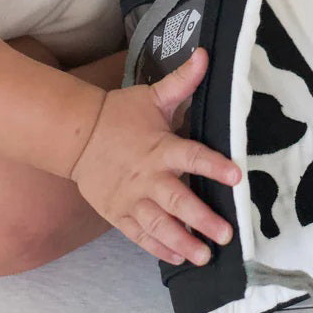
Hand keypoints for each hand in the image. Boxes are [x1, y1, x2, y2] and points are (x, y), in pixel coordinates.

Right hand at [70, 49, 241, 265]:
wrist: (76, 136)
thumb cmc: (120, 115)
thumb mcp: (152, 97)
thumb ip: (182, 81)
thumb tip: (205, 55)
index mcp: (160, 148)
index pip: (192, 157)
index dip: (214, 165)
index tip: (236, 176)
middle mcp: (147, 177)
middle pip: (178, 201)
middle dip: (202, 219)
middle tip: (226, 234)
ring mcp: (131, 199)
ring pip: (159, 225)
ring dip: (182, 241)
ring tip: (205, 257)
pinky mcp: (118, 214)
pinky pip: (140, 235)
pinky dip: (158, 248)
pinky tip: (177, 258)